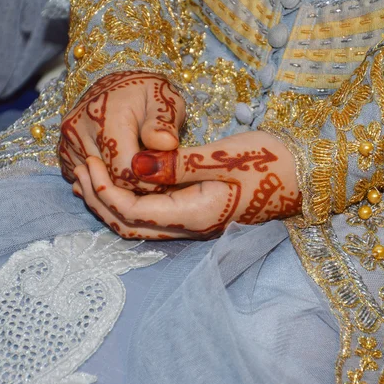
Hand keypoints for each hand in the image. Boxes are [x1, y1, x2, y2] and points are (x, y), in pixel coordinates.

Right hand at [59, 71, 184, 191]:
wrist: (118, 84)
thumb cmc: (146, 92)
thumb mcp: (164, 99)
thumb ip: (165, 123)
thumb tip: (167, 144)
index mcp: (107, 118)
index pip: (124, 172)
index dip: (148, 182)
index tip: (164, 179)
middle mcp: (79, 130)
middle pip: (109, 180)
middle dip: (135, 186)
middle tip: (155, 177)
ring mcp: (68, 141)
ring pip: (95, 183)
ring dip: (119, 185)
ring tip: (139, 169)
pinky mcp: (63, 151)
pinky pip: (84, 180)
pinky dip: (103, 181)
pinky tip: (120, 168)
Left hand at [72, 131, 300, 239]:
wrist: (305, 174)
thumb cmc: (270, 162)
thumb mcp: (222, 157)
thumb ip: (176, 164)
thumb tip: (135, 165)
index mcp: (195, 215)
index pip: (134, 211)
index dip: (106, 191)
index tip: (89, 164)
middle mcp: (191, 226)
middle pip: (130, 225)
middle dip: (100, 201)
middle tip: (78, 172)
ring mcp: (195, 222)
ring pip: (140, 223)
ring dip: (111, 203)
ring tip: (88, 180)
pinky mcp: (198, 212)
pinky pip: (154, 214)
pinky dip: (130, 200)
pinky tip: (122, 183)